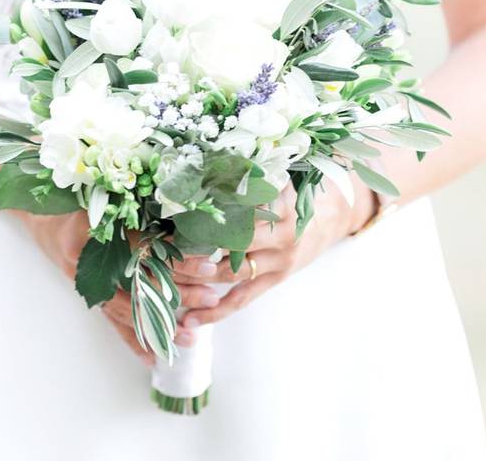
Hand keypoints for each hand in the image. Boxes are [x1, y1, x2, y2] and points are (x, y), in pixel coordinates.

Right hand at [16, 210, 218, 365]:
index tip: (209, 264)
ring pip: (132, 309)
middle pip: (144, 283)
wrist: (42, 218)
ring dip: (161, 324)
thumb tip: (189, 218)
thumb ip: (140, 208)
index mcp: (100, 233)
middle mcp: (94, 263)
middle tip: (211, 300)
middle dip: (181, 294)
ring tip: (190, 338)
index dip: (181, 259)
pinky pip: (113, 322)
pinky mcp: (90, 295)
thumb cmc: (75, 202)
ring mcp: (90, 283)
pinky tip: (151, 358)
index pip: (150, 250)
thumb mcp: (106, 197)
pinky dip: (132, 340)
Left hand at [174, 175, 377, 326]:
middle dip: (189, 246)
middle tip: (156, 248)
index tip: (169, 212)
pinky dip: (214, 312)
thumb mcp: (272, 176)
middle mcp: (280, 229)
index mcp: (277, 197)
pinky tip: (189, 320)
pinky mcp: (276, 280)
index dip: (200, 209)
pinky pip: (241, 299)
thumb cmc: (288, 193)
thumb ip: (242, 174)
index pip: (231, 204)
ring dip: (193, 276)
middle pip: (225, 240)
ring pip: (228, 271)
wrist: (329, 217)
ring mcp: (280, 258)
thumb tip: (195, 164)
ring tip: (161, 280)